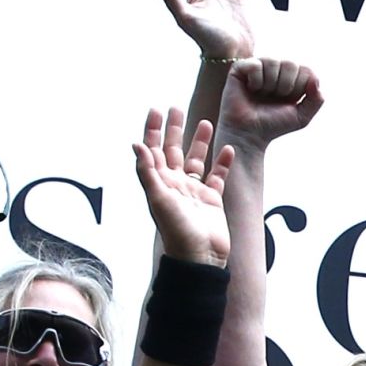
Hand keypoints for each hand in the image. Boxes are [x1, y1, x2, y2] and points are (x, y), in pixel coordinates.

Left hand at [133, 108, 236, 269]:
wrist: (200, 257)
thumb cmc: (177, 232)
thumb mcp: (159, 199)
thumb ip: (148, 171)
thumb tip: (137, 144)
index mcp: (160, 183)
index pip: (154, 150)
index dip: (153, 130)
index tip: (156, 110)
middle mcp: (175, 184)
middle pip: (173, 150)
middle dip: (174, 129)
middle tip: (176, 108)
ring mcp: (194, 191)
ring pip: (196, 160)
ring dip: (199, 141)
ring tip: (205, 122)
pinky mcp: (212, 199)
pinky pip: (217, 176)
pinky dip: (222, 162)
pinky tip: (228, 148)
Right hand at [217, 56, 324, 153]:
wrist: (249, 134)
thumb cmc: (274, 126)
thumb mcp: (302, 117)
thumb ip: (316, 100)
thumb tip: (315, 80)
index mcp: (291, 77)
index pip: (306, 70)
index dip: (300, 88)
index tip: (289, 101)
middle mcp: (275, 69)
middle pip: (290, 64)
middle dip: (285, 86)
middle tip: (274, 98)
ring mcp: (258, 66)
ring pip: (272, 62)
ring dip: (270, 85)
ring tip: (262, 95)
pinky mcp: (240, 68)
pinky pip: (255, 65)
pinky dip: (256, 81)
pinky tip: (251, 89)